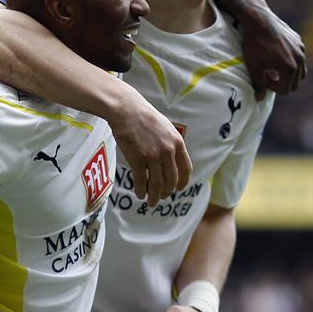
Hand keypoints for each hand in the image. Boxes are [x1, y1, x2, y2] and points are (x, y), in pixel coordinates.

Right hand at [108, 84, 191, 206]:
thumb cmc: (144, 117)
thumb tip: (173, 159)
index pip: (186, 169)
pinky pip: (141, 181)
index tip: (178, 189)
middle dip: (168, 192)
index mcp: (177, 143)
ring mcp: (152, 156)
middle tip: (163, 197)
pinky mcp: (137, 159)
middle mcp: (167, 151)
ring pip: (157, 184)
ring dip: (155, 196)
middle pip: (171, 180)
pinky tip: (140, 194)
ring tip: (151, 202)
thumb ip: (171, 143)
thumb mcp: (166, 127)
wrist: (126, 109)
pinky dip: (141, 190)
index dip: (182, 182)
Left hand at [213, 0, 306, 99]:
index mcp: (289, 69)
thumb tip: (259, 99)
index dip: (272, 88)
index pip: (285, 90)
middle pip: (295, 84)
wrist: (259, 20)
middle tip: (268, 76)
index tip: (262, 79)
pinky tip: (277, 56)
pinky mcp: (299, 41)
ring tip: (274, 69)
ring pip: (300, 72)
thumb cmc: (255, 45)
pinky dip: (291, 62)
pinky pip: (299, 58)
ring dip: (289, 75)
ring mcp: (301, 50)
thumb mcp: (254, 67)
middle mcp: (299, 60)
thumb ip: (258, 85)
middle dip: (282, 83)